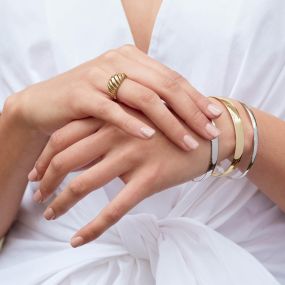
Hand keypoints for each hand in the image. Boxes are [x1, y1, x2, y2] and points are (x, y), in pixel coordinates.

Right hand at [9, 44, 220, 151]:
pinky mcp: (82, 94)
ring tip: (187, 142)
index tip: (214, 117)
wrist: (45, 104)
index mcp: (132, 58)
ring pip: (144, 98)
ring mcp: (99, 75)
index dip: (196, 98)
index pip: (172, 78)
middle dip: (191, 112)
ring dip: (170, 122)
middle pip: (165, 86)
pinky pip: (112, 109)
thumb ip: (147, 95)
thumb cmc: (89, 102)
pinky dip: (132, 123)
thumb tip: (182, 112)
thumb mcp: (120, 94)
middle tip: (210, 132)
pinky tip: (149, 137)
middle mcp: (119, 61)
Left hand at [31, 104, 213, 247]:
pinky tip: (78, 239)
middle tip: (38, 195)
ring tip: (49, 215)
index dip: (45, 157)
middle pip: (66, 159)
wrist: (207, 132)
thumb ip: (109, 128)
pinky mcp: (149, 179)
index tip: (37, 172)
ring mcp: (133, 157)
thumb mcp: (136, 117)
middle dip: (46, 180)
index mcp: (112, 117)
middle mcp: (117, 134)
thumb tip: (82, 152)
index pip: (63, 136)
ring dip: (61, 203)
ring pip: (84, 184)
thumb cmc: (169, 125)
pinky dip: (93, 226)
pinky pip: (115, 208)